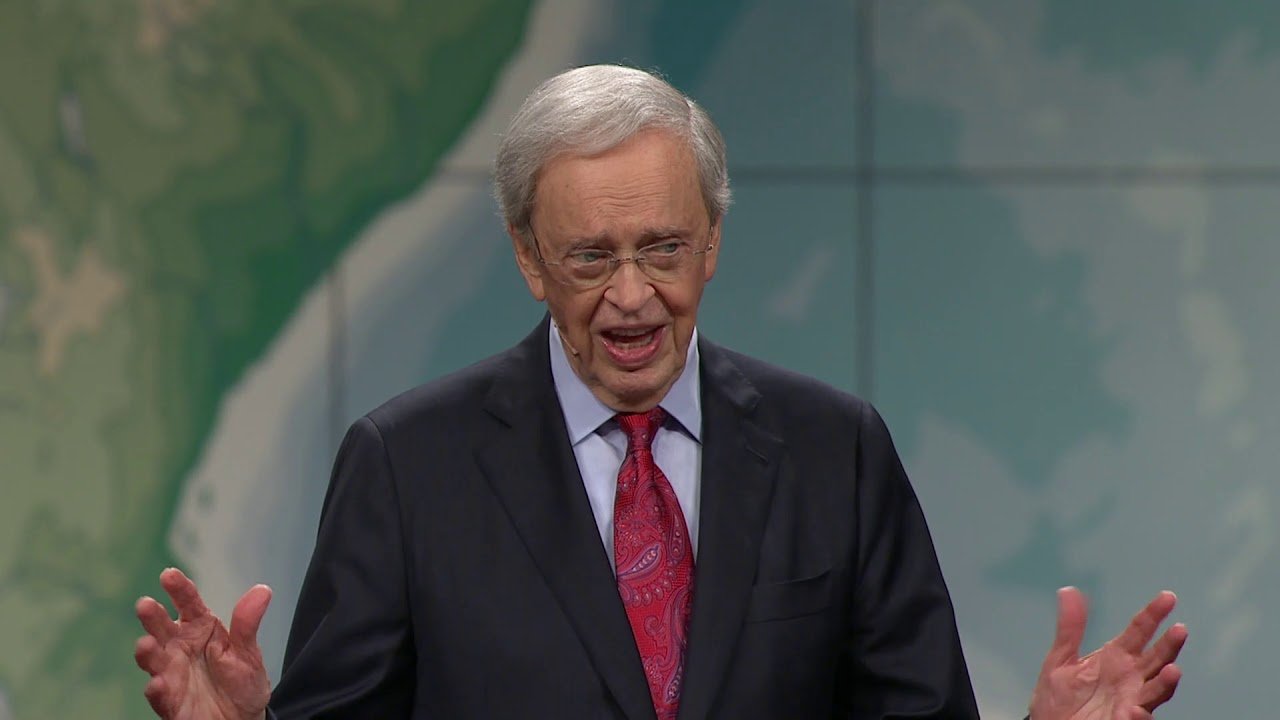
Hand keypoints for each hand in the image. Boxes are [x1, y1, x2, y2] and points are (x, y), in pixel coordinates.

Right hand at [135, 568, 272, 719]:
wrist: (240, 719)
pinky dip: (156, 688)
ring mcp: (170, 672)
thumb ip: (247, 623)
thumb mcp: (247, 651)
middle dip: (152, 617)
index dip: (179, 588)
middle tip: (145, 604)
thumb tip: (263, 590)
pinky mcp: (169, 700)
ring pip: (153, 659)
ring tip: (145, 644)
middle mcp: (179, 647)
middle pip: (162, 627)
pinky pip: (159, 694)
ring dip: (147, 652)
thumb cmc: (241, 680)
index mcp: (200, 628)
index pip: (188, 603)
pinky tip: (158, 683)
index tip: (169, 574)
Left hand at [1029, 587, 1186, 719]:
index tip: (1168, 597)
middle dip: (1169, 645)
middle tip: (1179, 629)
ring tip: (1173, 669)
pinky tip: (1137, 710)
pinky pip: (1138, 719)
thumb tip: (1069, 591)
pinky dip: (1141, 714)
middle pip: (1156, 658)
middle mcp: (1130, 678)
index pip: (1139, 631)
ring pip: (1156, 690)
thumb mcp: (1060, 660)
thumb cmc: (1058, 698)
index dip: (1153, 614)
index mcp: (1115, 657)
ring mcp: (1131, 701)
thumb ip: (1070, 628)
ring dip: (1166, 682)